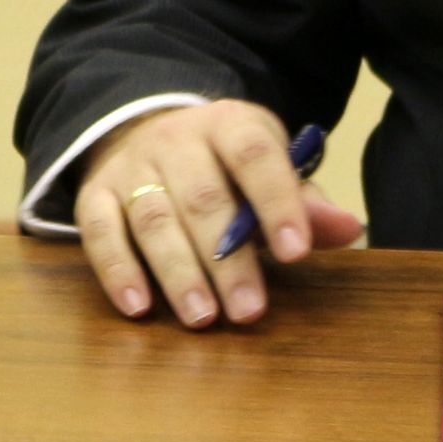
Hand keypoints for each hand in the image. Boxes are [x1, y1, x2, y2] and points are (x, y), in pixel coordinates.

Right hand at [74, 101, 363, 326]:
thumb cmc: (224, 165)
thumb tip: (348, 229)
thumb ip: (302, 201)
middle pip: (202, 197)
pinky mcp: (94, 194)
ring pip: (153, 218)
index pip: (255, 154)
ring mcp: (132, 166)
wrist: (145, 129)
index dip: (277, 201)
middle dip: (227, 258)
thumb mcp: (267, 167)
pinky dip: (117, 270)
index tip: (295, 252)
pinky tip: (138, 306)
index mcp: (230, 124)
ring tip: (202, 317)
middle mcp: (176, 140)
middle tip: (249, 311)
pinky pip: (99, 231)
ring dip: (178, 271)